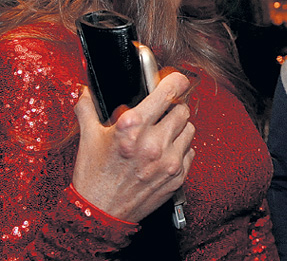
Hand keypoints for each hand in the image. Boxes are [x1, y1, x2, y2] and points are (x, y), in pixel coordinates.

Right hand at [72, 71, 194, 222]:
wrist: (99, 215)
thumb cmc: (94, 178)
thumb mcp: (88, 137)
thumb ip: (88, 108)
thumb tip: (86, 90)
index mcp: (133, 126)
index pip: (168, 91)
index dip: (175, 81)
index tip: (176, 80)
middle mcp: (154, 142)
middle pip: (183, 108)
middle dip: (172, 109)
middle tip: (160, 115)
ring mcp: (168, 160)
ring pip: (189, 129)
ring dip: (178, 129)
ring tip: (161, 135)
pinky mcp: (177, 177)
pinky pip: (190, 151)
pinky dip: (180, 150)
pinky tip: (163, 154)